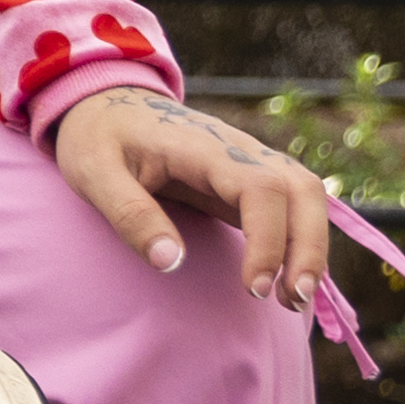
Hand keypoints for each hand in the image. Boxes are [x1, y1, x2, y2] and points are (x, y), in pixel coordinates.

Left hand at [50, 85, 333, 313]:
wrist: (103, 103)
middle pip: (300, 188)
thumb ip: (130, 214)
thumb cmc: (97, 138)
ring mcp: (247, 160)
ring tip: (293, 298)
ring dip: (311, 245)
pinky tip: (289, 278)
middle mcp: (236, 148)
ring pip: (306, 193)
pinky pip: (292, 203)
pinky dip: (301, 238)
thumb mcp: (93, 173)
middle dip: (308, 247)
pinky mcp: (248, 177)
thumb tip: (172, 263)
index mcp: (200, 145)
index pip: (260, 187)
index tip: (252, 287)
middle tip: (291, 300)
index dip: (268, 239)